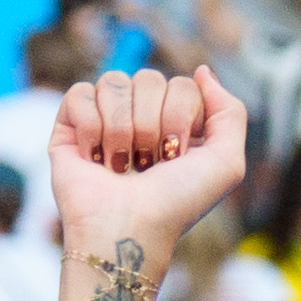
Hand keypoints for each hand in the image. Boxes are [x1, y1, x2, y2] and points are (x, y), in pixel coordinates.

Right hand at [50, 67, 248, 300]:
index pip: (182, 84)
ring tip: (120, 165)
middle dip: (151, 126)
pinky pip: (81, 92)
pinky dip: (91, 128)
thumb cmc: (177, 202)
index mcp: (177, 122)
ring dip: (122, 130)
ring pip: (114, 81)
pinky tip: (95, 158)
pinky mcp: (70, 125)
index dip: (181, 118)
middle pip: (149, 78)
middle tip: (148, 164)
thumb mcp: (227, 162)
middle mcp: (142, 116)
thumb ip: (230, 112)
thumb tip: (201, 71)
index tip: (176, 158)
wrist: (128, 229)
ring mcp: (106, 118)